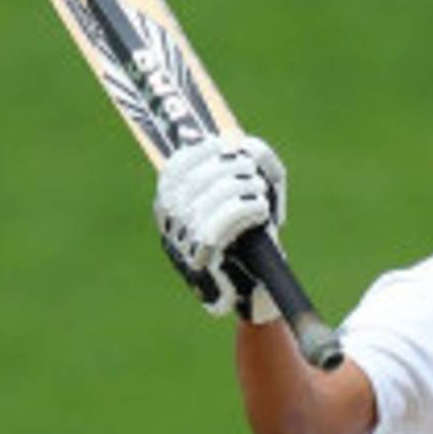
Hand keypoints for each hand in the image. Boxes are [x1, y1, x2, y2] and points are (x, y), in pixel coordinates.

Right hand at [153, 134, 286, 319]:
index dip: (196, 153)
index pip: (173, 172)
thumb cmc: (254, 237)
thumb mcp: (255, 192)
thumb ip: (254, 161)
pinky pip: (216, 228)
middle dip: (225, 168)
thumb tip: (247, 145)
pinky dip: (241, 211)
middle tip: (251, 172)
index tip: (220, 144)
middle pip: (192, 183)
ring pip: (204, 204)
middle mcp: (172, 227)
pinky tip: (260, 210)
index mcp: (173, 208)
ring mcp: (183, 247)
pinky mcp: (202, 264)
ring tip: (259, 192)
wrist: (258, 288)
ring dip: (237, 189)